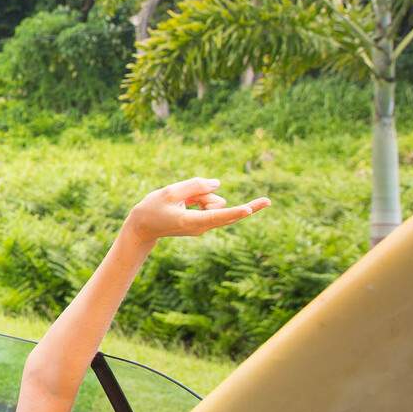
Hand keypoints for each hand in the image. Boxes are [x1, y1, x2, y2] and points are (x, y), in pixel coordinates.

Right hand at [123, 178, 269, 247]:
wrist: (143, 227)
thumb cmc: (152, 209)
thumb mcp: (169, 192)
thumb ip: (194, 185)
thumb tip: (218, 184)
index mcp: (190, 222)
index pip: (215, 215)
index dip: (232, 212)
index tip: (247, 210)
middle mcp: (201, 226)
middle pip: (227, 212)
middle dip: (248, 207)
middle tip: (269, 201)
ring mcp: (204, 225)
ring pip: (215, 201)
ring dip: (202, 195)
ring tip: (181, 200)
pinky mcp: (205, 221)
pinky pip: (211, 203)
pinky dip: (201, 198)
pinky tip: (187, 203)